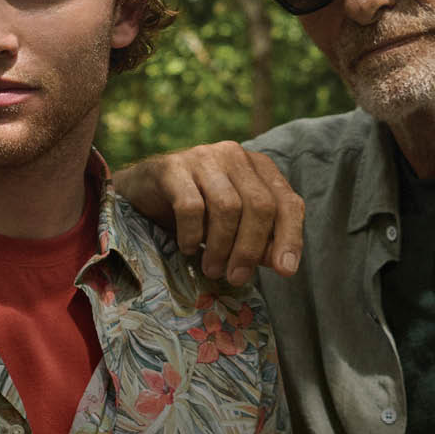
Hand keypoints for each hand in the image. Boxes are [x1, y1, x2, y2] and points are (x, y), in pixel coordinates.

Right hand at [112, 144, 302, 284]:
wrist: (143, 191)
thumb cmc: (198, 210)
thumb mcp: (234, 225)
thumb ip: (261, 239)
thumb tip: (282, 264)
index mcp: (259, 167)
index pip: (288, 202)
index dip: (290, 237)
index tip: (284, 271)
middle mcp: (235, 155)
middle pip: (259, 205)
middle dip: (250, 248)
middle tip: (236, 277)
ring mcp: (203, 157)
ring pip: (227, 206)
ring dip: (221, 247)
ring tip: (211, 269)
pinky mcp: (172, 167)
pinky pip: (190, 206)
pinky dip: (192, 235)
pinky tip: (187, 248)